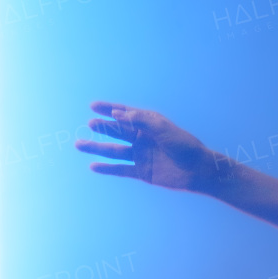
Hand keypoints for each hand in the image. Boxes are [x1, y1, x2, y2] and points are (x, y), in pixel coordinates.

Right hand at [75, 102, 216, 190]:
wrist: (198, 171)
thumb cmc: (184, 146)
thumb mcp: (163, 128)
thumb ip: (140, 120)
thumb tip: (117, 114)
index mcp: (148, 124)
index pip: (124, 114)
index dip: (108, 109)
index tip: (93, 106)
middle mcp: (142, 138)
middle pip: (116, 131)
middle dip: (103, 127)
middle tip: (90, 124)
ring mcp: (140, 155)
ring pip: (113, 150)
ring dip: (97, 148)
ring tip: (79, 144)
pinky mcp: (141, 172)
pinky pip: (120, 169)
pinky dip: (107, 169)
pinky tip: (93, 166)